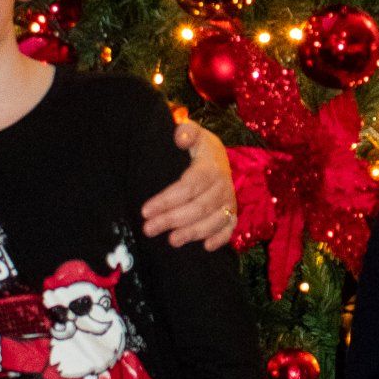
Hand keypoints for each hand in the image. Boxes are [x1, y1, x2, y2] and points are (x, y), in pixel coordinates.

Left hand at [142, 119, 236, 249]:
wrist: (218, 156)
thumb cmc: (198, 147)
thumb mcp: (192, 132)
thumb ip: (186, 131)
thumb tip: (180, 137)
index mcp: (211, 166)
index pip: (188, 186)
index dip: (167, 200)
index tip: (145, 210)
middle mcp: (223, 186)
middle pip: (198, 207)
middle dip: (172, 219)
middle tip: (149, 229)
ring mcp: (229, 201)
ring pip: (213, 221)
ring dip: (192, 232)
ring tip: (171, 241)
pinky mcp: (232, 213)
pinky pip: (229, 228)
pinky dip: (219, 239)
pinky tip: (205, 247)